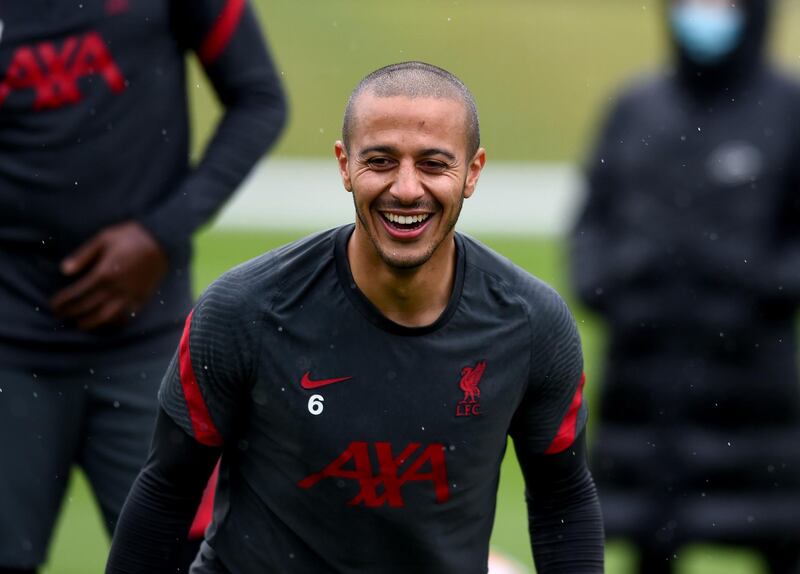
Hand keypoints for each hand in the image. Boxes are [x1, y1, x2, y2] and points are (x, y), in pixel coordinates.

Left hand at [51, 221, 168, 330]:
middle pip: (88, 308)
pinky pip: (126, 316)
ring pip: (107, 317)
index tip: (53, 305)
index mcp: (103, 273)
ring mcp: (130, 295)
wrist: (162, 239)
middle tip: (61, 316)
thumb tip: (64, 270)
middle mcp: (116, 288)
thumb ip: (83, 256)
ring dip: (91, 323)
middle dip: (72, 313)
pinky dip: (114, 322)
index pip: (77, 294)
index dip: (62, 302)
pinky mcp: (142, 298)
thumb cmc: (130, 236)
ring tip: (81, 324)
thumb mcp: (103, 238)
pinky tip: (107, 322)